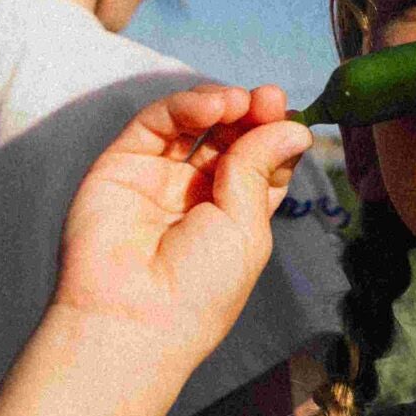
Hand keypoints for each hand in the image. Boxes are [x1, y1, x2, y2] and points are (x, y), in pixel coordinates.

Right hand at [53, 84, 309, 366]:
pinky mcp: (121, 165)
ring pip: (192, 124)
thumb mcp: (246, 227)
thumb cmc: (199, 289)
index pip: (261, 164)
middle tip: (271, 97)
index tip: (292, 118)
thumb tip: (293, 126)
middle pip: (230, 139)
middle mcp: (195, 196)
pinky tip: (212, 107)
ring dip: (221, 104)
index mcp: (234, 219)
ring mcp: (158, 179)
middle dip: (253, 114)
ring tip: (240, 102)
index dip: (276, 138)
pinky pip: (155, 124)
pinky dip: (184, 107)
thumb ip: (258, 169)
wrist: (133, 317)